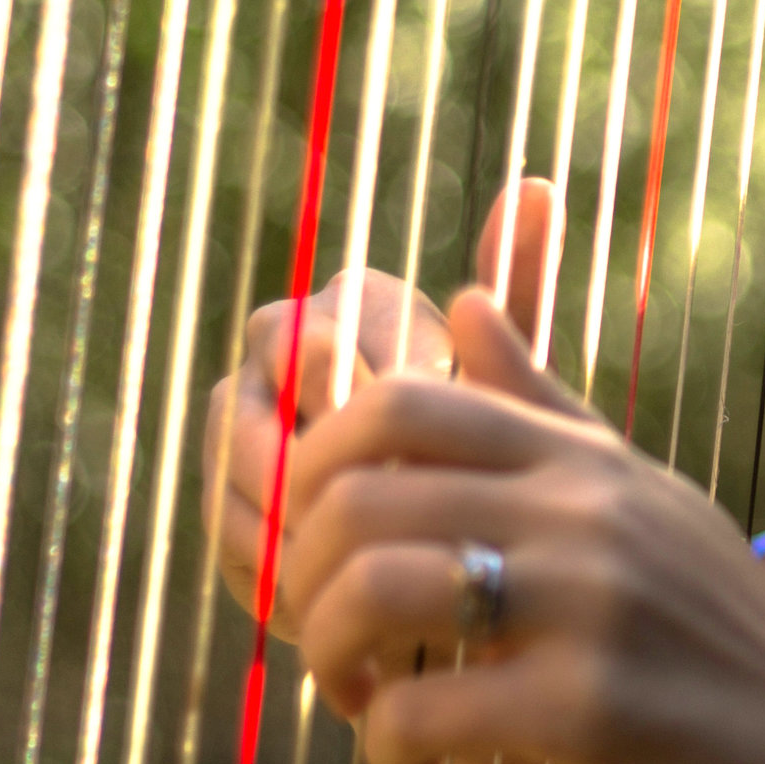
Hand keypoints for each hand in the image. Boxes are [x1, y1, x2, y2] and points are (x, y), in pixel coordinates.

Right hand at [202, 180, 557, 634]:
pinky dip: (262, 544)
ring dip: (281, 489)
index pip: (328, 312)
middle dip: (302, 426)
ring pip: (234, 437)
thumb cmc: (487, 454)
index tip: (385, 399)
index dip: (349, 357)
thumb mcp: (509, 382)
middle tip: (345, 470)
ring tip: (334, 536)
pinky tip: (304, 577)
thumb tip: (538, 186)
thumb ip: (516, 292)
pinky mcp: (232, 500)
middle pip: (264, 365)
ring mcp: (247, 424)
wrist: (454, 551)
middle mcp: (289, 351)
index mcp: (353, 310)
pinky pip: (225, 511)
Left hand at [202, 181, 588, 763]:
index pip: (400, 402)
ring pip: (374, 590)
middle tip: (324, 633)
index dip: (315, 467)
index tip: (321, 541)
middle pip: (360, 496)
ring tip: (354, 695)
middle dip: (302, 575)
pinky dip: (387, 745)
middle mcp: (584, 512)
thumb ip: (540, 405)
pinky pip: (422, 709)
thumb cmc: (721, 622)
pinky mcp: (589, 708)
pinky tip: (412, 759)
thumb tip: (463, 297)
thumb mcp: (639, 491)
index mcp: (584, 459)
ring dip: (327, 654)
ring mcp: (589, 605)